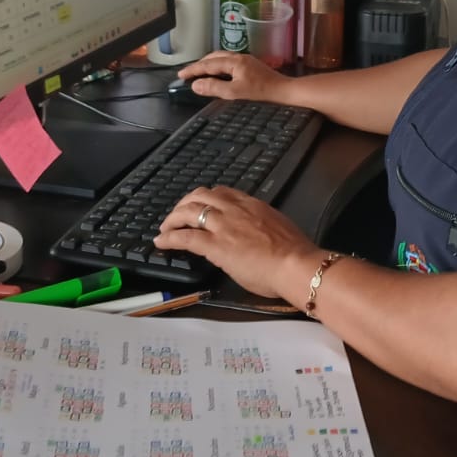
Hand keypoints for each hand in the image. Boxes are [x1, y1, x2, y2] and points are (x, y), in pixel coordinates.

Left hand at [157, 186, 318, 299]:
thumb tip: (253, 234)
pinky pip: (185, 237)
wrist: (295, 264)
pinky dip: (169, 237)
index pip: (222, 192)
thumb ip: (260, 226)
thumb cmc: (294, 253)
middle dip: (184, 204)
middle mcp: (235, 210)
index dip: (206, 198)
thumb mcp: (277, 228)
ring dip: (173, 218)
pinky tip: (161, 242)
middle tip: (177, 215)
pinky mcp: (216, 245)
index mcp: (252, 205)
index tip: (200, 205)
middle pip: (200, 196)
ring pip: (189, 211)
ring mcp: (224, 226)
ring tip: (165, 227)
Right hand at [177, 51, 293, 103]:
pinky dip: (218, 66)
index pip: (207, 64)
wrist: (283, 90)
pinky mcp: (249, 65)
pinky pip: (228, 61)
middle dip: (199, 64)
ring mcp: (245, 60)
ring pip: (221, 58)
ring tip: (199, 72)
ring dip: (208, 64)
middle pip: (213, 57)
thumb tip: (196, 85)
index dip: (193, 69)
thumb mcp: (235, 92)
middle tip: (188, 73)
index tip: (181, 75)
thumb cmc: (261, 91)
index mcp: (233, 62)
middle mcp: (238, 57)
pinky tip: (218, 73)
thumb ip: (214, 88)